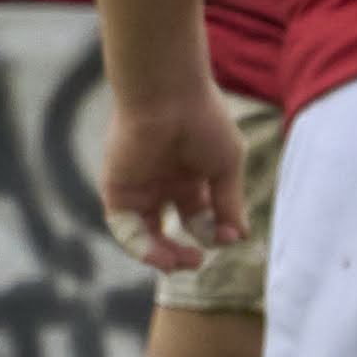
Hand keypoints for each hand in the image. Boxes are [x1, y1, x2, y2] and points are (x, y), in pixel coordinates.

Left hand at [98, 83, 248, 275]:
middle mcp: (162, 184)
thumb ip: (229, 203)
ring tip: (182, 262)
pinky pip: (124, 226)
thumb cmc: (202, 120)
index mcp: (189, 176)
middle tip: (198, 260)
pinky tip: (162, 254)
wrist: (168, 93)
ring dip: (162, 256)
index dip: (214, 233)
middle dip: (183, 252)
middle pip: (168, 231)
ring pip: (145, 234)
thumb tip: (239, 238)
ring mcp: (139, 186)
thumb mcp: (226, 165)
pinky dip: (142, 246)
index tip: (228, 236)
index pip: (199, 218)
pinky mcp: (117, 187)